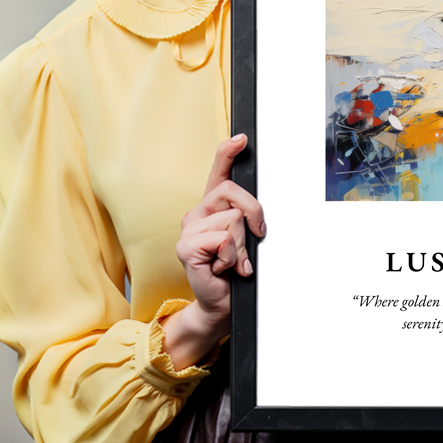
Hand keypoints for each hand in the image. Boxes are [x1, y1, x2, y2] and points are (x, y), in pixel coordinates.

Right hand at [161, 134, 265, 368]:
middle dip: (254, 214)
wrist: (221, 303)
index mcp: (212, 208)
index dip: (228, 152)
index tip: (242, 138)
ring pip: (232, 219)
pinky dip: (232, 257)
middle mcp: (197, 213)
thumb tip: (256, 211)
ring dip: (242, 245)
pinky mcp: (186, 247)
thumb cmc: (235, 271)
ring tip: (233, 261)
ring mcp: (189, 229)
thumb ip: (247, 219)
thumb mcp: (246, 239)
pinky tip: (223, 268)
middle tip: (254, 238)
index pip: (218, 172)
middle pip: (233, 192)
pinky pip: (223, 239)